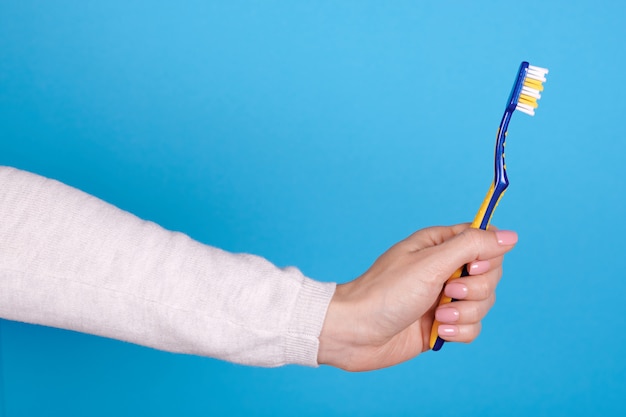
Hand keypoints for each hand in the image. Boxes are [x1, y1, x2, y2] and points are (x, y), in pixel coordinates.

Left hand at [317, 224, 517, 370]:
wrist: (356, 333)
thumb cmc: (385, 292)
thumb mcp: (430, 263)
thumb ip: (472, 247)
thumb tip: (510, 236)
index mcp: (438, 244)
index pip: (484, 240)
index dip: (487, 256)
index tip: (472, 268)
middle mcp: (444, 269)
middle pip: (490, 275)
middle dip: (475, 290)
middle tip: (446, 293)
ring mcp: (443, 298)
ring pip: (484, 303)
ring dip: (465, 314)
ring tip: (437, 316)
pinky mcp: (442, 324)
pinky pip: (473, 327)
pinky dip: (459, 332)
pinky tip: (438, 332)